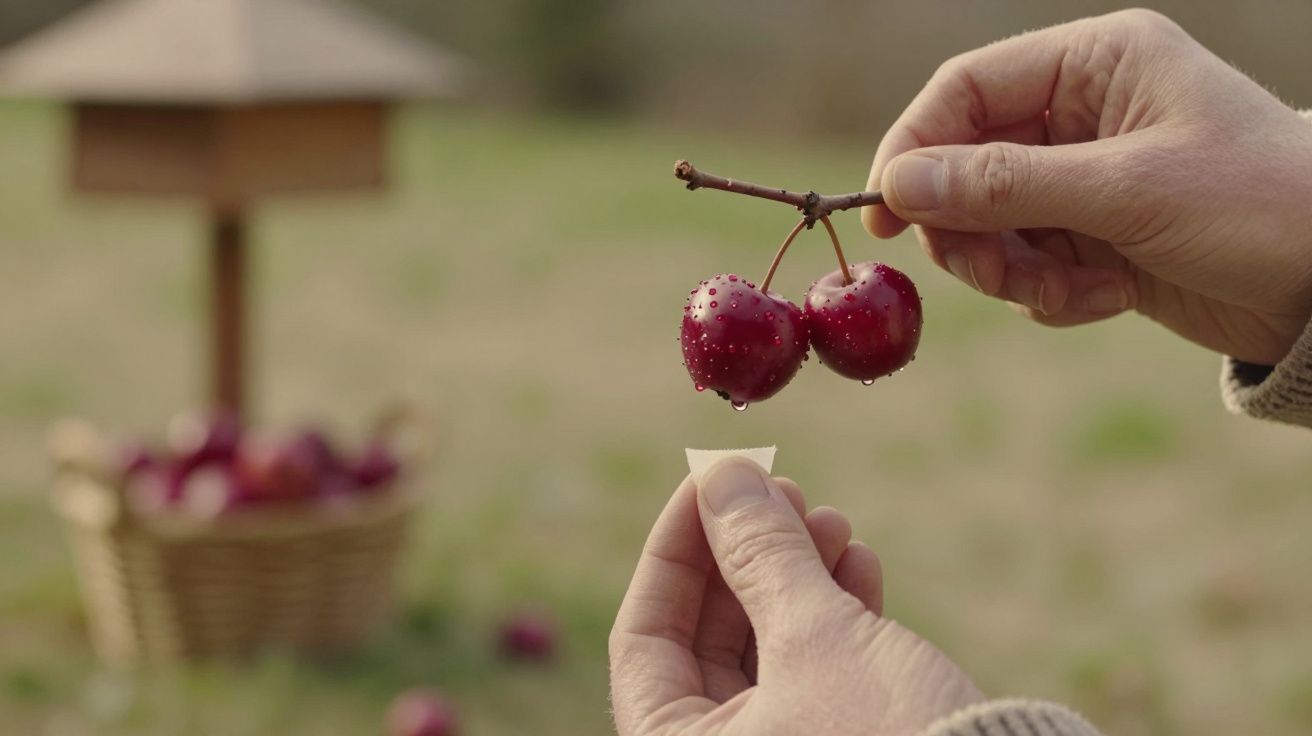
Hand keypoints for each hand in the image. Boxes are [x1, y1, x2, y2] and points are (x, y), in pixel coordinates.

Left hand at [610, 458, 982, 735]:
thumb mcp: (817, 640)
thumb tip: (723, 476)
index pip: (643, 635)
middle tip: (786, 492)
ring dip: (797, 574)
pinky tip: (860, 562)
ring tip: (834, 522)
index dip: (674, 547)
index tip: (713, 481)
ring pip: (768, 649)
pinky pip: (816, 673)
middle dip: (748, 555)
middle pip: (708, 636)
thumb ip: (761, 553)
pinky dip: (833, 614)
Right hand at [864, 9, 1311, 364]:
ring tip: (1068, 291)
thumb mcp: (1126, 191)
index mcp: (1093, 63)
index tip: (884, 216)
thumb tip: (898, 187)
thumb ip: (1004, 186)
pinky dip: (1049, 292)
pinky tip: (1106, 299)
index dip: (914, 147)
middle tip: (990, 274)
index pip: (965, 90)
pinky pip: (1026, 262)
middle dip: (970, 229)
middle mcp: (1081, 112)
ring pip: (989, 223)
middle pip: (965, 164)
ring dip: (1012, 270)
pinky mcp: (1092, 234)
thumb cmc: (1254, 208)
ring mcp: (1083, 176)